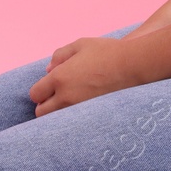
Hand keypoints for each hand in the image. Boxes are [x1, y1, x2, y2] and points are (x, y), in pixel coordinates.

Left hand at [27, 36, 141, 116]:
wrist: (134, 66)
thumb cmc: (107, 52)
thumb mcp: (80, 45)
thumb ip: (60, 55)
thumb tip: (49, 70)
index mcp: (59, 78)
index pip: (36, 94)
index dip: (41, 91)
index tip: (49, 88)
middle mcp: (66, 97)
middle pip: (42, 112)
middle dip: (46, 105)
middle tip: (58, 98)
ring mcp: (79, 110)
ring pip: (57, 122)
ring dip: (59, 115)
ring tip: (70, 105)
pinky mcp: (93, 118)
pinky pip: (75, 125)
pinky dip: (74, 120)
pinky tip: (82, 112)